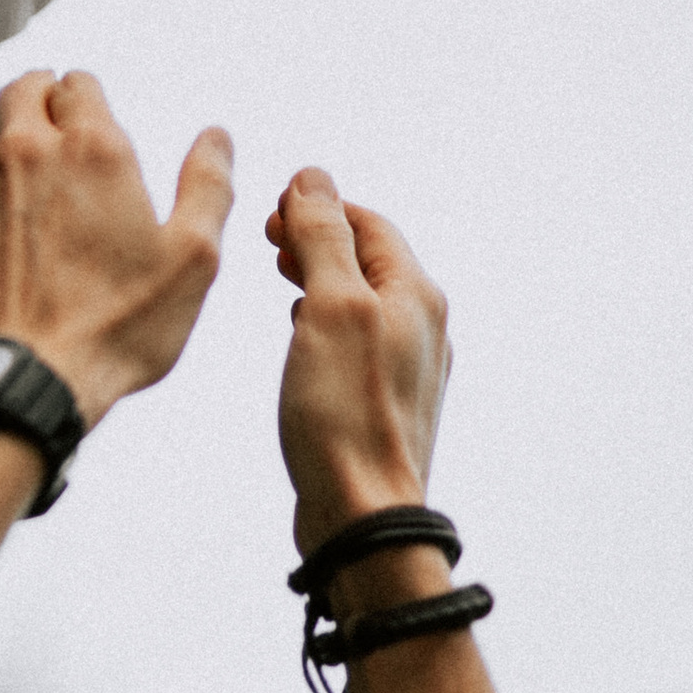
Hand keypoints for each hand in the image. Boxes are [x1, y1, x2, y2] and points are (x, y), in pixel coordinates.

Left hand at [0, 72, 232, 428]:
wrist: (27, 379)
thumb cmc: (116, 325)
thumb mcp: (191, 259)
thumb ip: (207, 187)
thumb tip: (216, 136)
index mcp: (92, 148)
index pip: (78, 83)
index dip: (87, 94)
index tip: (91, 111)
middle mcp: (26, 151)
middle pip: (22, 89)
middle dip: (41, 94)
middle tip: (53, 111)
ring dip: (3, 127)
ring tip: (22, 151)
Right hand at [264, 166, 451, 552]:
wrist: (363, 514)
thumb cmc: (344, 413)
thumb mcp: (329, 307)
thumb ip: (324, 239)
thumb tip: (314, 179)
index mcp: (416, 295)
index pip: (369, 224)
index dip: (319, 207)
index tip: (270, 210)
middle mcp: (423, 326)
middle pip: (370, 259)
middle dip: (318, 238)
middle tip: (269, 239)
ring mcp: (409, 367)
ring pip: (363, 299)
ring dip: (321, 276)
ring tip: (280, 274)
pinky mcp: (385, 401)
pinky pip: (359, 339)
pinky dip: (326, 319)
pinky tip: (301, 331)